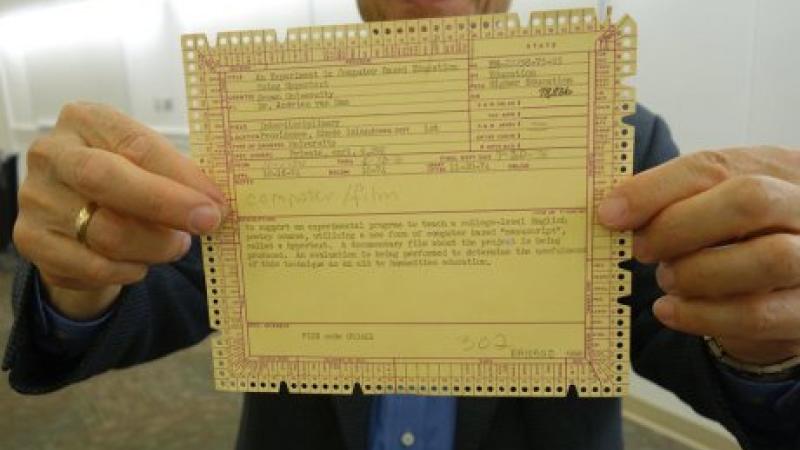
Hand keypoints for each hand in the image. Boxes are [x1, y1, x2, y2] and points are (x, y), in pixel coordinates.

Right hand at [13, 102, 225, 319]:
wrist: (77, 220)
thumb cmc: (125, 182)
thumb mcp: (150, 166)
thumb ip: (178, 178)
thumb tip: (215, 205)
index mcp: (86, 120)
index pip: (137, 145)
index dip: (182, 177)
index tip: (216, 203)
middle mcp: (52, 154)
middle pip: (107, 179)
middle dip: (166, 205)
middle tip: (207, 223)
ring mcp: (36, 198)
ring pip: (106, 232)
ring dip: (154, 246)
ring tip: (173, 245)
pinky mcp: (32, 240)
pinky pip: (93, 266)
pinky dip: (129, 269)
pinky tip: (140, 262)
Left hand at [599, 147, 799, 364]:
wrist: (783, 285)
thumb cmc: (738, 234)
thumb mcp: (710, 202)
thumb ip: (668, 199)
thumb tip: (613, 211)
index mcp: (778, 168)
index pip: (712, 167)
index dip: (655, 190)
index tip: (610, 214)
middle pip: (750, 202)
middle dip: (679, 227)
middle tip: (642, 250)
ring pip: (766, 259)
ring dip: (697, 273)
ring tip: (667, 279)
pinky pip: (758, 314)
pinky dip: (703, 315)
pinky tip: (672, 310)